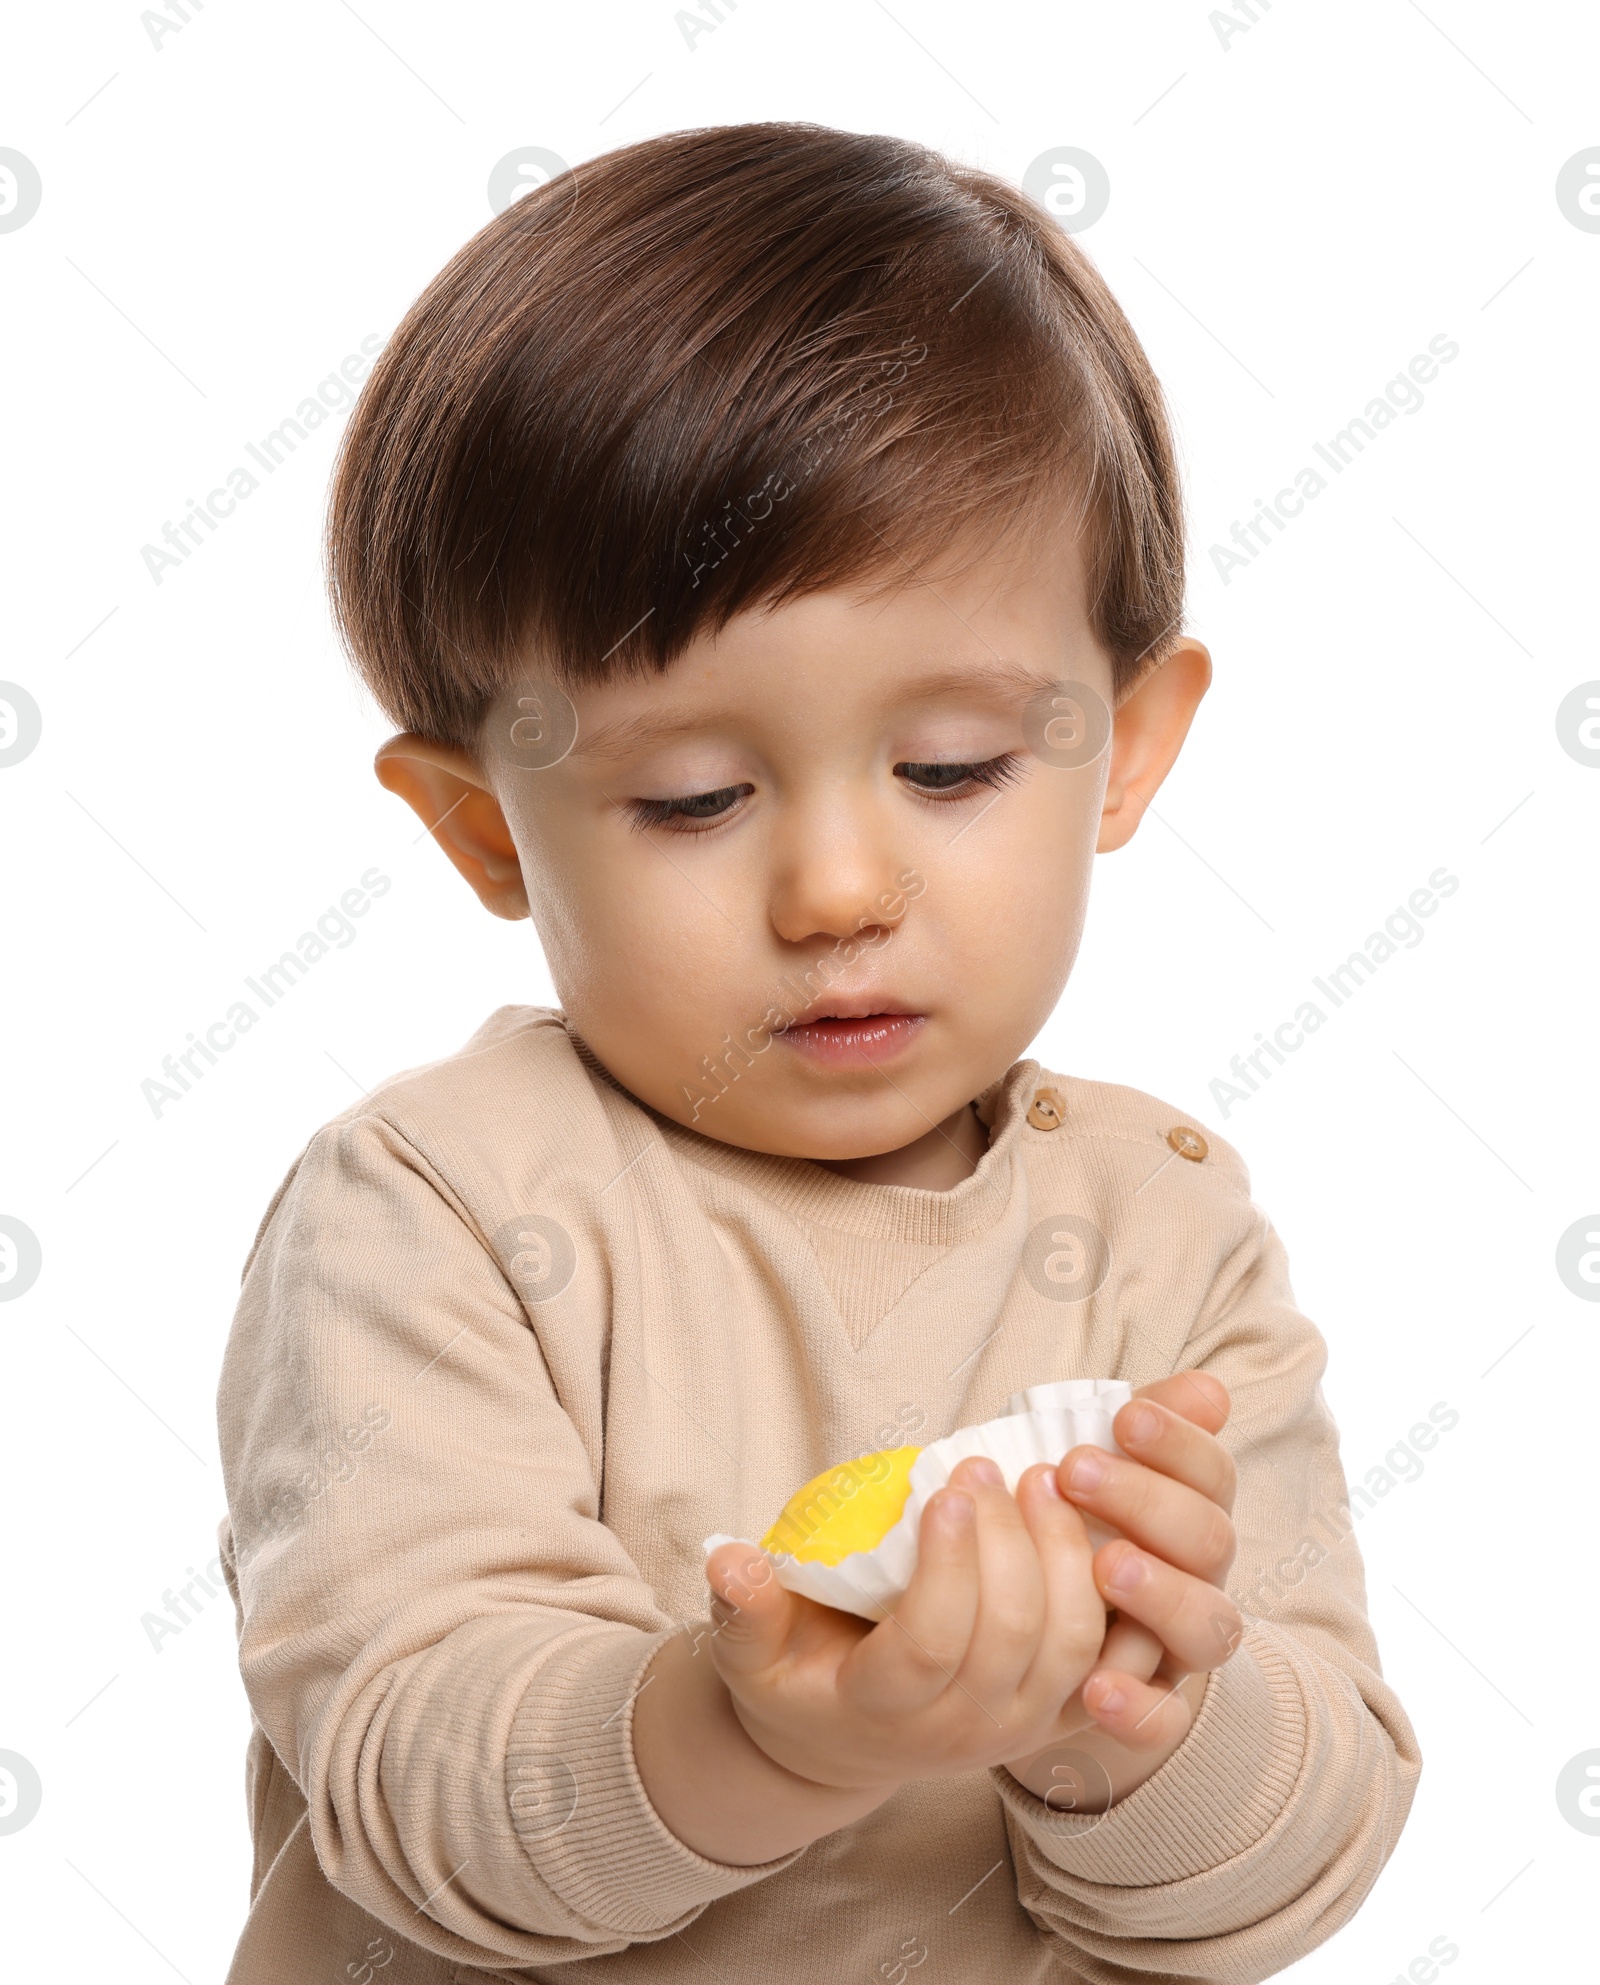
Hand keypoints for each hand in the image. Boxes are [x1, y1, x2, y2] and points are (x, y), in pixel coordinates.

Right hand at [704, 1453, 1106, 1794]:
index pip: (930, 1644)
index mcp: (882, 1713)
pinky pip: (1115, 1665)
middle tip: (989, 1469)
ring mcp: (1019, 1728)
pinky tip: (1105, 1530)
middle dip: (1010, 1542)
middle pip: (1011, 1636)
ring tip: (1046, 1481)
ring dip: (1066, 1556)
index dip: (945, 1567)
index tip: (943, 1489)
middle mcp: (962, 1732)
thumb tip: (730, 1559)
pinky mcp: (1060, 1714)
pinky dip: (1122, 1602)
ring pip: (1072, 1645)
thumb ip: (743, 1606)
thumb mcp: (750, 1651)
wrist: (842, 1743)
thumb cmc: (796, 1678)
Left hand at [1052, 1371, 1243, 1754]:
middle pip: (1211, 1539)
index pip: (1212, 1473)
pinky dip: (1138, 1707)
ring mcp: (1180, 1645)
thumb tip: (1209, 1390)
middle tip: (1077, 1472)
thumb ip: (1146, 1425)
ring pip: (1209, 1626)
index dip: (1178, 1443)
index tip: (1124, 1416)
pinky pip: (1165, 1719)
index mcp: (1191, 1511)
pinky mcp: (1154, 1707)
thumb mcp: (1100, 1467)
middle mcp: (1201, 1577)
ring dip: (1162, 1593)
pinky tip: (1096, 1688)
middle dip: (1148, 1502)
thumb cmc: (1072, 1525)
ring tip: (1107, 1566)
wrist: (1045, 1632)